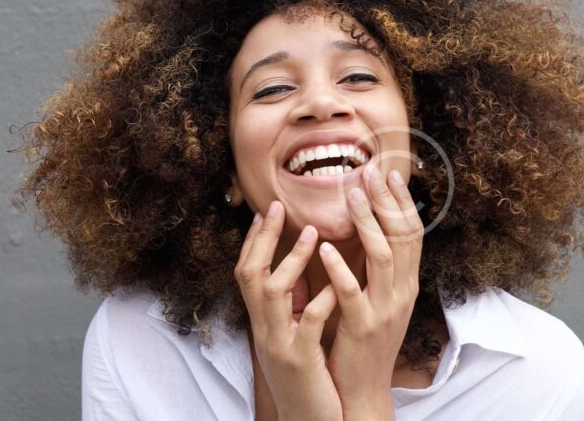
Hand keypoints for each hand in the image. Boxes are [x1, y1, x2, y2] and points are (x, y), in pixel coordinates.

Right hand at [234, 200, 341, 420]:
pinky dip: (321, 300)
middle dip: (261, 238)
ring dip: (292, 260)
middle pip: (249, 274)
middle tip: (278, 205)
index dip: (252, 241)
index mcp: (264, 323)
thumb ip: (292, 308)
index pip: (247, 273)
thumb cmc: (306, 379)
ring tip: (313, 232)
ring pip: (272, 293)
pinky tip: (336, 283)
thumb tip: (297, 272)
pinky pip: (308, 324)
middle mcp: (264, 330)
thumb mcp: (294, 338)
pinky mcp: (301, 361)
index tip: (265, 210)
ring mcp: (280, 345)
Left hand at [319, 163, 424, 418]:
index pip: (412, 235)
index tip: (390, 174)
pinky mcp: (362, 327)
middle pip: (402, 237)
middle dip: (387, 201)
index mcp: (406, 285)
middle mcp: (402, 293)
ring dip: (368, 223)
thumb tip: (377, 232)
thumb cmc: (366, 341)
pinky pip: (352, 292)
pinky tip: (325, 248)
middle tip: (372, 171)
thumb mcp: (382, 301)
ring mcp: (385, 310)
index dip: (403, 203)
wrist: (364, 388)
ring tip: (351, 197)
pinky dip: (340, 267)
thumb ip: (381, 270)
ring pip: (383, 257)